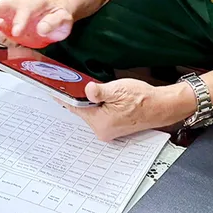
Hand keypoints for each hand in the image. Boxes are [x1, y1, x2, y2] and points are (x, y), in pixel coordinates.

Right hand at [0, 0, 72, 48]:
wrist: (55, 19)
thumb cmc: (59, 18)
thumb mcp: (63, 21)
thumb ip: (55, 23)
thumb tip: (42, 28)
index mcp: (37, 3)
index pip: (26, 9)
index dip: (20, 20)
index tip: (16, 31)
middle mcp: (20, 6)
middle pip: (5, 5)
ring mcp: (11, 14)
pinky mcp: (5, 23)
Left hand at [63, 79, 196, 141]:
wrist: (161, 106)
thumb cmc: (143, 99)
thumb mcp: (119, 90)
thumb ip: (100, 90)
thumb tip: (87, 89)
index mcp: (100, 123)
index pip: (75, 107)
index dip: (64, 95)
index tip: (52, 88)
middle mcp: (102, 130)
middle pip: (81, 110)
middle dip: (78, 97)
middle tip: (72, 81)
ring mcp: (108, 130)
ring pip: (90, 112)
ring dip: (88, 101)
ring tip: (92, 88)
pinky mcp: (113, 126)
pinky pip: (98, 114)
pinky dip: (96, 105)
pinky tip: (101, 96)